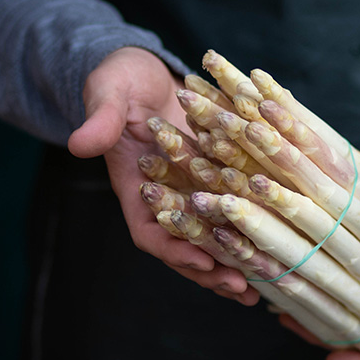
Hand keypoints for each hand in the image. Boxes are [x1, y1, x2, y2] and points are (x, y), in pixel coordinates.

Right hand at [71, 47, 258, 305]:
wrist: (148, 72)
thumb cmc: (122, 81)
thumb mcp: (108, 93)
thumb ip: (100, 120)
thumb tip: (79, 144)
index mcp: (135, 188)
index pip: (149, 232)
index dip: (173, 249)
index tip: (200, 261)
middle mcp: (166, 200)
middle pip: (187, 247)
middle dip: (213, 270)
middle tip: (241, 287)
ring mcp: (193, 192)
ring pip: (215, 237)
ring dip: (238, 260)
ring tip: (266, 281)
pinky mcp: (219, 178)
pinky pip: (237, 211)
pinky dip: (255, 228)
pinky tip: (280, 245)